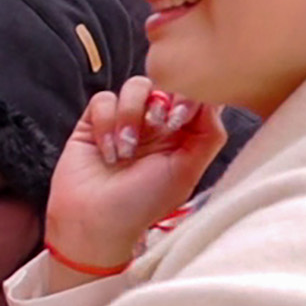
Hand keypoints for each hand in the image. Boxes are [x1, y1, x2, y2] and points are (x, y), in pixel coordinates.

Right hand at [43, 76, 226, 278]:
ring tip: (126, 149)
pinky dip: (106, 123)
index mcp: (181, 136)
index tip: (179, 118)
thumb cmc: (143, 204)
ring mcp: (124, 122)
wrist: (95, 221)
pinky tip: (106, 151)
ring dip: (131, 115)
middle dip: (160, 102)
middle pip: (165, 84)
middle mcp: (155, 126)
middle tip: (156, 126)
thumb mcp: (187, 172)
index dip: (190, 95)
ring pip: (135, 86)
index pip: (193, 97)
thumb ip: (208, 135)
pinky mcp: (93, 123)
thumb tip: (212, 100)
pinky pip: (103, 99)